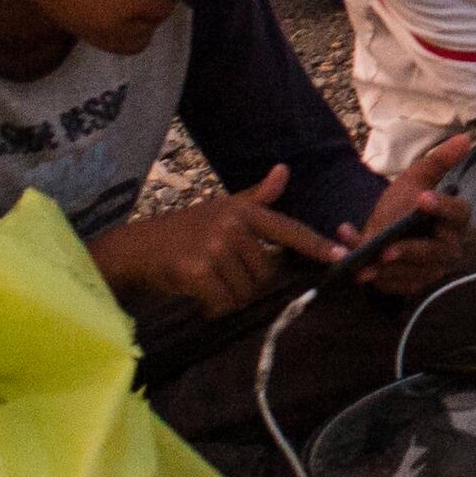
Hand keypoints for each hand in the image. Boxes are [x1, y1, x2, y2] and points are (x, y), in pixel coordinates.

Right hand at [97, 168, 328, 316]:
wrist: (137, 248)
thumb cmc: (185, 229)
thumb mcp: (222, 207)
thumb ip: (257, 197)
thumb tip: (284, 170)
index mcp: (243, 210)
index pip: (288, 229)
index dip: (314, 244)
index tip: (338, 257)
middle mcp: (232, 225)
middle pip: (265, 273)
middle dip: (247, 282)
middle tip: (221, 272)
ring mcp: (215, 247)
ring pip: (245, 291)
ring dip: (228, 296)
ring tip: (208, 280)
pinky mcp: (197, 271)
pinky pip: (223, 302)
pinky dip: (213, 306)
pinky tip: (198, 293)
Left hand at [353, 138, 475, 297]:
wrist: (389, 230)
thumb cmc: (407, 203)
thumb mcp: (417, 179)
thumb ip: (438, 162)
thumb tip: (464, 138)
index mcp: (456, 219)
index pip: (457, 213)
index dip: (442, 206)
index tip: (423, 198)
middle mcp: (450, 248)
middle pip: (435, 252)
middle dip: (409, 251)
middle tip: (386, 250)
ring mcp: (432, 270)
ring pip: (412, 273)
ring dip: (385, 270)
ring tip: (362, 263)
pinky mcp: (413, 284)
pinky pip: (395, 285)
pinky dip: (374, 278)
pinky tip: (355, 268)